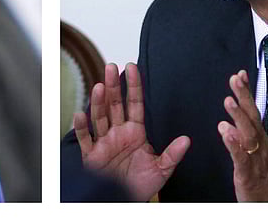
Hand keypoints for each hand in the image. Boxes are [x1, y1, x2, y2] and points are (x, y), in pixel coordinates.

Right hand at [73, 62, 189, 201]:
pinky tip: (80, 114)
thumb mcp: (161, 170)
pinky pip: (86, 139)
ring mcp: (104, 141)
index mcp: (135, 131)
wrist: (124, 201)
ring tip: (99, 87)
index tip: (132, 67)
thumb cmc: (141, 184)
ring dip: (99, 102)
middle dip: (113, 86)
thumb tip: (187, 140)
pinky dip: (82, 127)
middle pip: (115, 105)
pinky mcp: (92, 155)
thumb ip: (172, 154)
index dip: (134, 86)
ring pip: (100, 117)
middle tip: (111, 67)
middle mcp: (118, 132)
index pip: (135, 103)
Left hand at [217, 70, 267, 201]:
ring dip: (238, 116)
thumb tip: (226, 120)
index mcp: (258, 136)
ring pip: (248, 133)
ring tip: (228, 101)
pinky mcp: (247, 172)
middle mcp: (258, 143)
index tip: (240, 74)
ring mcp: (255, 156)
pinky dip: (234, 144)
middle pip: (252, 116)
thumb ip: (239, 132)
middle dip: (244, 96)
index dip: (247, 92)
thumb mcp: (250, 148)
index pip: (252, 109)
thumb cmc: (258, 172)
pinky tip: (226, 133)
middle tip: (235, 79)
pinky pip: (241, 157)